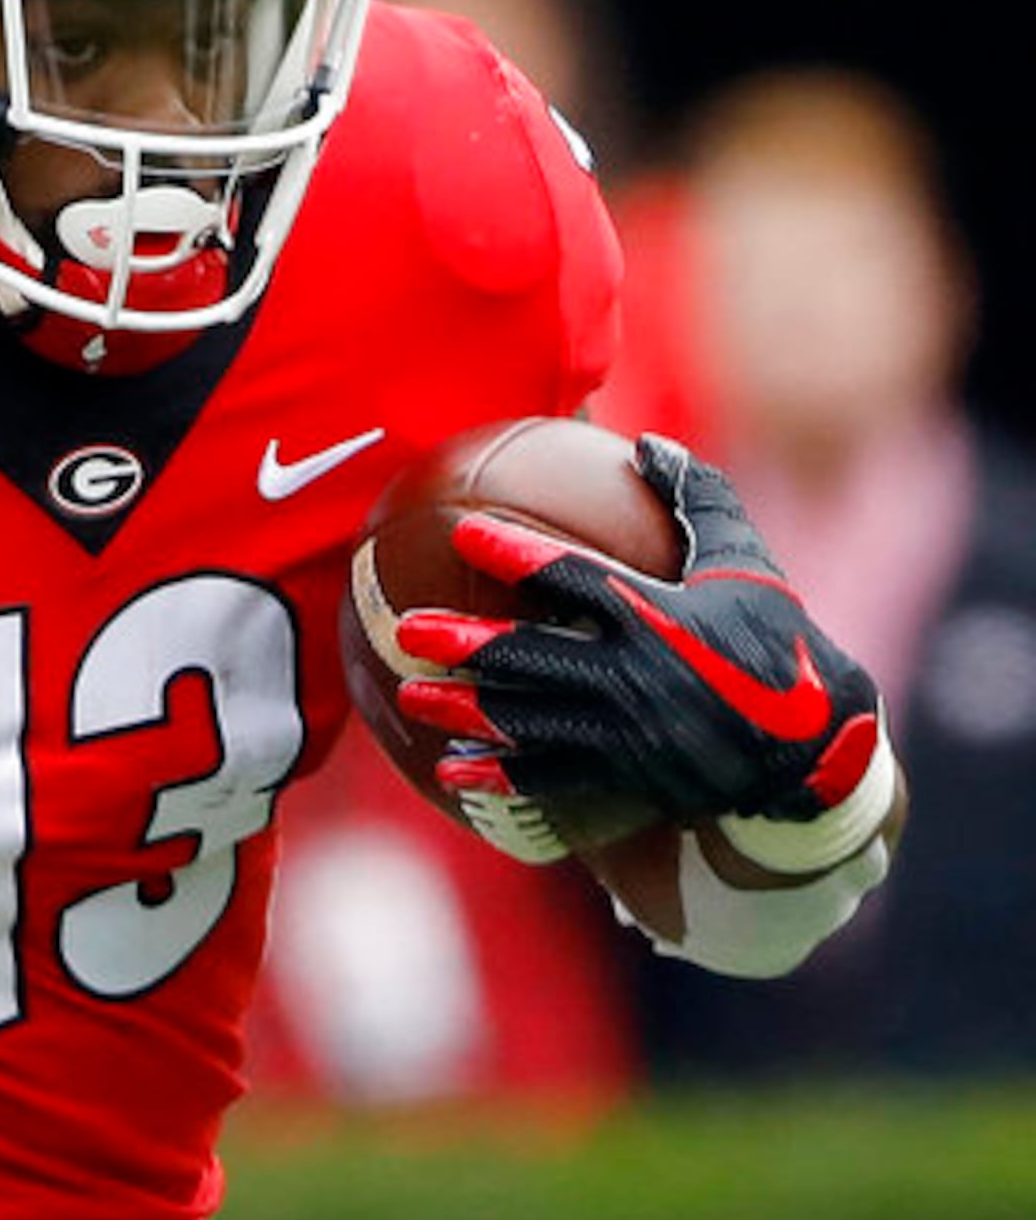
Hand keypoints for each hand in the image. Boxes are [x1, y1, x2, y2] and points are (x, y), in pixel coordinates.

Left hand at [392, 435, 884, 835]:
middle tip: (406, 631)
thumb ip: (696, 499)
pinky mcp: (628, 773)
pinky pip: (552, 777)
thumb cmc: (775, 638)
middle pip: (531, 657)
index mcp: (658, 615)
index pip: (573, 577)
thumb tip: (645, 442)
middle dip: (465, 644)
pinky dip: (500, 774)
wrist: (814, 743)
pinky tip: (451, 768)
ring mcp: (628, 730)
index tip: (465, 532)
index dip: (515, 553)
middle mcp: (635, 673)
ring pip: (529, 720)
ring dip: (466, 710)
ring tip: (410, 696)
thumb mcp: (745, 562)